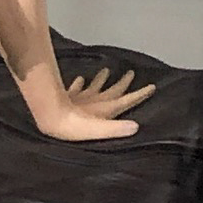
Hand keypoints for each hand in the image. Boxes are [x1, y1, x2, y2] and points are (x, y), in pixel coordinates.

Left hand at [23, 65, 155, 141]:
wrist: (50, 117)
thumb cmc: (74, 128)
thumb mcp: (99, 131)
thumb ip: (116, 129)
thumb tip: (136, 127)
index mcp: (106, 108)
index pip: (127, 100)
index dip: (140, 94)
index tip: (152, 86)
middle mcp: (96, 100)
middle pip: (113, 90)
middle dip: (124, 82)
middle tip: (131, 73)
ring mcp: (82, 97)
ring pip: (96, 85)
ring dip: (102, 79)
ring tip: (106, 70)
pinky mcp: (68, 97)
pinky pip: (76, 88)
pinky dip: (79, 83)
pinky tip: (79, 79)